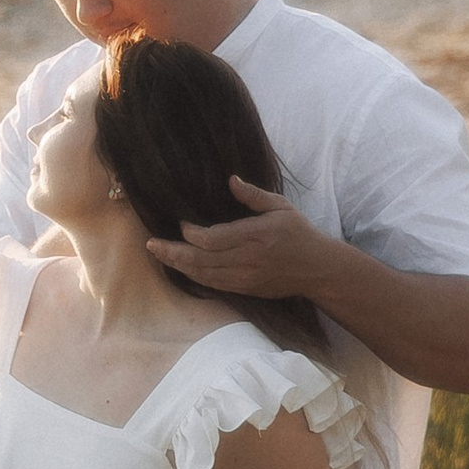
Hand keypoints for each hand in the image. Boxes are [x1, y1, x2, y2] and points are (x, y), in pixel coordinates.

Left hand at [146, 177, 328, 302]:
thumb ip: (253, 195)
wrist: (317, 269)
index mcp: (255, 236)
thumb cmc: (299, 233)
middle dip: (173, 252)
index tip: (181, 224)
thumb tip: (231, 180)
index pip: (213, 239)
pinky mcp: (245, 289)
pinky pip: (213, 285)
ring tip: (159, 254)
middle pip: (201, 260)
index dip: (191, 234)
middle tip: (151, 244)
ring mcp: (245, 278)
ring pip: (203, 275)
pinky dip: (193, 276)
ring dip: (178, 265)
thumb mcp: (281, 207)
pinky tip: (180, 267)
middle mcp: (247, 260)